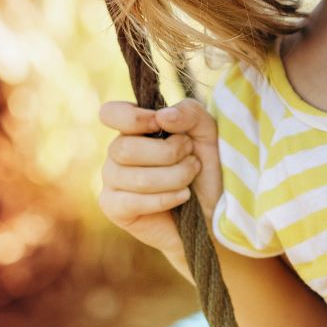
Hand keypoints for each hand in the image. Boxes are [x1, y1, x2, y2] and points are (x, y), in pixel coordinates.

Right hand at [97, 98, 222, 264]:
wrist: (215, 212)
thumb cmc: (209, 169)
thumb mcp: (209, 133)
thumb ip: (190, 113)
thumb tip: (162, 116)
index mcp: (135, 130)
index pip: (111, 113)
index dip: (134, 117)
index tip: (160, 124)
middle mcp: (118, 153)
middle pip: (125, 148)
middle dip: (169, 153)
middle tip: (191, 158)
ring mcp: (112, 181)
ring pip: (135, 177)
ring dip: (175, 177)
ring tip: (190, 179)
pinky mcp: (114, 208)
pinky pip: (133, 201)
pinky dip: (166, 198)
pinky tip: (183, 197)